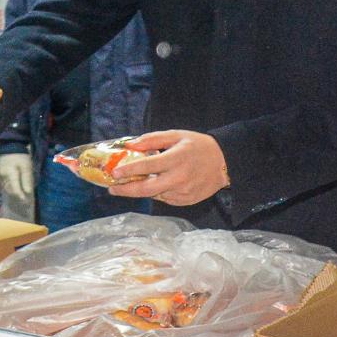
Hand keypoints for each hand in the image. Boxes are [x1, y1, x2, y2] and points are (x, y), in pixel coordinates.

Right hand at [0, 152, 34, 220]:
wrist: (10, 146)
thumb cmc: (20, 156)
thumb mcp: (26, 167)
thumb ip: (27, 179)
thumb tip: (28, 192)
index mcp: (10, 173)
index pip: (15, 188)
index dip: (20, 196)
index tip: (26, 202)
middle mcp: (3, 176)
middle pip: (10, 190)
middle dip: (17, 196)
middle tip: (26, 202)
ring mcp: (0, 175)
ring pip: (7, 188)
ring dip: (14, 193)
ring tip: (22, 197)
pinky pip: (5, 184)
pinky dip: (11, 188)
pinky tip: (16, 189)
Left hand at [106, 129, 229, 205]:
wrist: (224, 162)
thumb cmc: (197, 146)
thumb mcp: (176, 136)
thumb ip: (152, 140)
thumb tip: (130, 145)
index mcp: (176, 159)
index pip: (148, 166)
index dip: (129, 170)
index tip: (114, 173)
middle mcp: (179, 178)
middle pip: (147, 189)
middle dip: (126, 190)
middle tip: (112, 188)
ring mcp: (183, 192)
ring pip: (154, 195)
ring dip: (141, 190)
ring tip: (129, 183)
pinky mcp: (186, 201)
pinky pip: (165, 199)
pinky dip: (156, 192)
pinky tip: (155, 184)